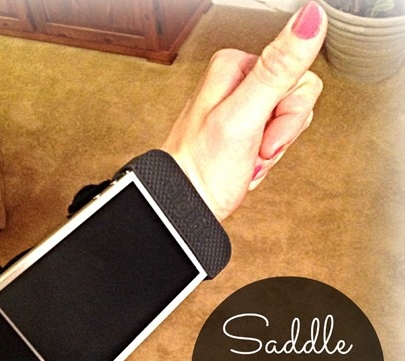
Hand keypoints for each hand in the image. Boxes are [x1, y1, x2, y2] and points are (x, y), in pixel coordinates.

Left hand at [161, 1, 327, 220]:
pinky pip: (274, 140)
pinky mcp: (243, 131)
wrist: (187, 204)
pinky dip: (264, 160)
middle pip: (295, 100)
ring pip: (287, 123)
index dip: (289, 114)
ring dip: (271, 150)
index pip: (298, 76)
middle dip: (280, 134)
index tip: (263, 134)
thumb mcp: (245, 115)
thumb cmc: (204, 166)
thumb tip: (310, 19)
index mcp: (235, 67)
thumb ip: (279, 68)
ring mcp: (241, 109)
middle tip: (255, 148)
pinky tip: (244, 164)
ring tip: (246, 158)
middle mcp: (237, 83)